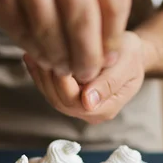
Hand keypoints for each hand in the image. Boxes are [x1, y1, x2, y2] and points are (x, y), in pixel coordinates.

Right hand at [0, 0, 130, 82]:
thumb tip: (110, 52)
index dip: (114, 36)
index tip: (108, 57)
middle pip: (85, 17)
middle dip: (88, 56)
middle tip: (87, 73)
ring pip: (52, 28)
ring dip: (60, 57)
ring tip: (63, 68)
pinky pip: (24, 29)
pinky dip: (35, 50)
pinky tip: (42, 56)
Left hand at [23, 32, 145, 123]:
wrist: (129, 52)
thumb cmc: (131, 55)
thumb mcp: (126, 65)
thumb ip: (109, 83)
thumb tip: (88, 102)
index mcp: (106, 108)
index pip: (76, 101)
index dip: (63, 82)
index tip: (58, 59)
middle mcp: (89, 112)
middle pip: (60, 100)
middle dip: (48, 76)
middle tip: (41, 51)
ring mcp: (76, 105)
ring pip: (51, 95)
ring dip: (41, 74)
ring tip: (34, 50)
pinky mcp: (67, 95)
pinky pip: (48, 88)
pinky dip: (38, 72)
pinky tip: (32, 56)